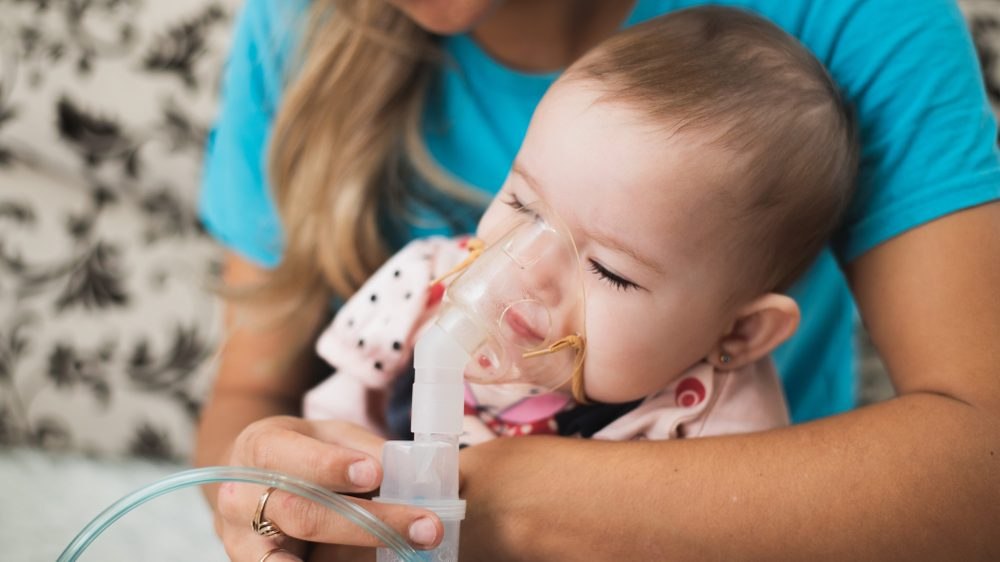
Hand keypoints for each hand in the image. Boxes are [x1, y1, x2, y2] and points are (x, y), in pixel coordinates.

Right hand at [213, 416, 443, 560]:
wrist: (248, 479)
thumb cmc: (300, 453)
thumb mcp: (326, 436)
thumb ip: (363, 449)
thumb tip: (411, 471)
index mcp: (260, 447)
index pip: (293, 457)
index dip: (332, 467)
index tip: (376, 473)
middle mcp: (239, 496)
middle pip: (304, 514)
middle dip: (369, 523)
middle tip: (426, 526)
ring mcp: (238, 538)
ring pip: (287, 558)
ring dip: (350, 553)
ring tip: (400, 554)